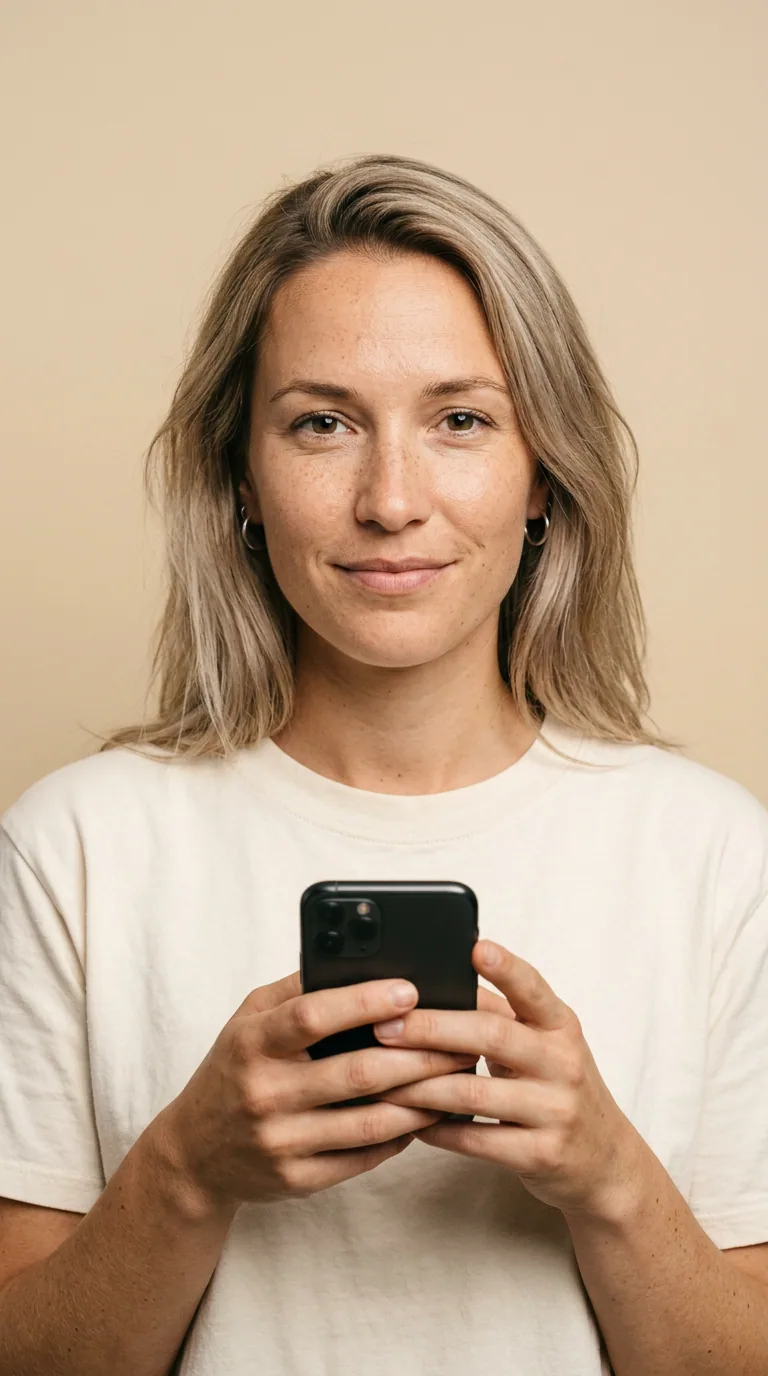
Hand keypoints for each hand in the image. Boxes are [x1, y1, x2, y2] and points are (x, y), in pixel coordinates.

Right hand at [158, 972, 474, 1211]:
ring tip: (456, 1076)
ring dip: (423, 1099)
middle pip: (358, 1072)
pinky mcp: (298, 1179)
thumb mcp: (248, 1019)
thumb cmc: (234, 1070)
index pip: (312, 1016)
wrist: (194, 1155)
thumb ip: (296, 989)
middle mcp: (265, 1093)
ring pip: (371, 1120)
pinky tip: (426, 1114)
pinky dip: (402, 1135)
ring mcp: (282, 1142)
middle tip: (460, 1038)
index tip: (410, 989)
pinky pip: (364, 1157)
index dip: (364, 1001)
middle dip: (419, 1054)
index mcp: (252, 1043)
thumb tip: (356, 959)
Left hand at [375, 940, 640, 1218]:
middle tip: (387, 1026)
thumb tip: (438, 985)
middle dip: (433, 1028)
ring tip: (382, 1079)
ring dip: (422, 1086)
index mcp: (561, 1026)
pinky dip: (439, 1131)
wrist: (607, 1162)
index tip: (475, 947)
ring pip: (476, 1093)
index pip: (533, 989)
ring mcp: (556, 1111)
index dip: (506, 967)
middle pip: (493, 1036)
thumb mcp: (544, 1045)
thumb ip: (501, 1015)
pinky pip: (479, 1141)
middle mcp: (563, 1063)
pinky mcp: (542, 1154)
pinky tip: (412, 1123)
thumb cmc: (559, 1088)